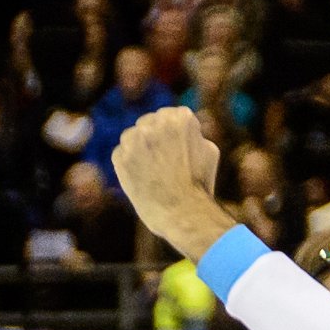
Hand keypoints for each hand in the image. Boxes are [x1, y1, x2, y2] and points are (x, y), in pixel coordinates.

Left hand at [111, 107, 227, 259]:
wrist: (183, 214)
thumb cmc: (200, 184)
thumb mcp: (210, 151)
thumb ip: (194, 133)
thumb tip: (187, 129)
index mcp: (180, 117)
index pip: (172, 115)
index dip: (176, 134)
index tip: (180, 150)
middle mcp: (154, 122)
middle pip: (149, 123)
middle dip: (155, 138)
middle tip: (166, 162)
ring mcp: (134, 139)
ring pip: (132, 136)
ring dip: (140, 149)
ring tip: (155, 172)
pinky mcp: (119, 156)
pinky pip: (121, 154)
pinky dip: (129, 164)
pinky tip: (143, 179)